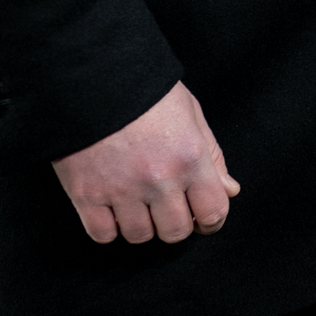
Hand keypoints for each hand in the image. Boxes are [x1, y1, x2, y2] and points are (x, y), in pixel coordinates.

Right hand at [51, 81, 238, 245]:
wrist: (92, 78)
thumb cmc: (145, 92)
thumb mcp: (191, 113)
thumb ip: (212, 155)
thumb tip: (230, 191)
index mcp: (190, 157)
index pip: (213, 211)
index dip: (211, 221)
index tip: (203, 219)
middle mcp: (159, 179)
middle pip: (176, 232)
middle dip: (176, 224)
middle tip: (168, 209)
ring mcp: (121, 190)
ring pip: (139, 236)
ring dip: (142, 225)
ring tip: (138, 204)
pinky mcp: (86, 195)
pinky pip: (102, 235)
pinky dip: (109, 228)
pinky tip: (112, 209)